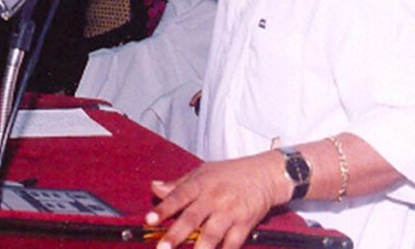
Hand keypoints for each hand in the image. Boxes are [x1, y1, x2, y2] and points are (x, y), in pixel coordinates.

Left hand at [145, 152, 287, 248]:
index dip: (163, 208)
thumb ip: (178, 184)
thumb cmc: (231, 173)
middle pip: (192, 218)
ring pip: (212, 234)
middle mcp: (214, 198)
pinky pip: (233, 243)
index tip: (149, 220)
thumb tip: (154, 188)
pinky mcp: (245, 224)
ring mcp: (230, 212)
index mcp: (200, 184)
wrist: (265, 174)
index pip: (178, 196)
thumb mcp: (202, 172)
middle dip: (176, 235)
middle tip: (162, 248)